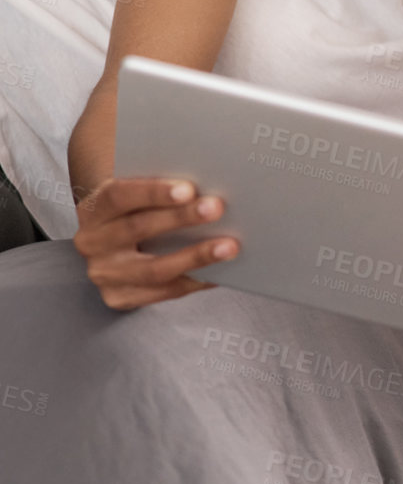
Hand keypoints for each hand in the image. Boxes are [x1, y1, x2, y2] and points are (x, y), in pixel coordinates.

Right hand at [73, 178, 237, 310]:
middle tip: (216, 208)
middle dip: (181, 218)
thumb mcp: (135, 199)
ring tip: (229, 246)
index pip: (119, 196)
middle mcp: (92, 242)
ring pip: (154, 268)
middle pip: (138, 228)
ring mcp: (104, 274)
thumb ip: (160, 192)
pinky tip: (220, 272)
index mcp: (93, 209)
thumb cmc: (135, 214)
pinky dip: (195, 281)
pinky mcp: (119, 298)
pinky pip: (164, 292)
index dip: (153, 192)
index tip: (188, 188)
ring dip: (195, 256)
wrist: (112, 250)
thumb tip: (208, 185)